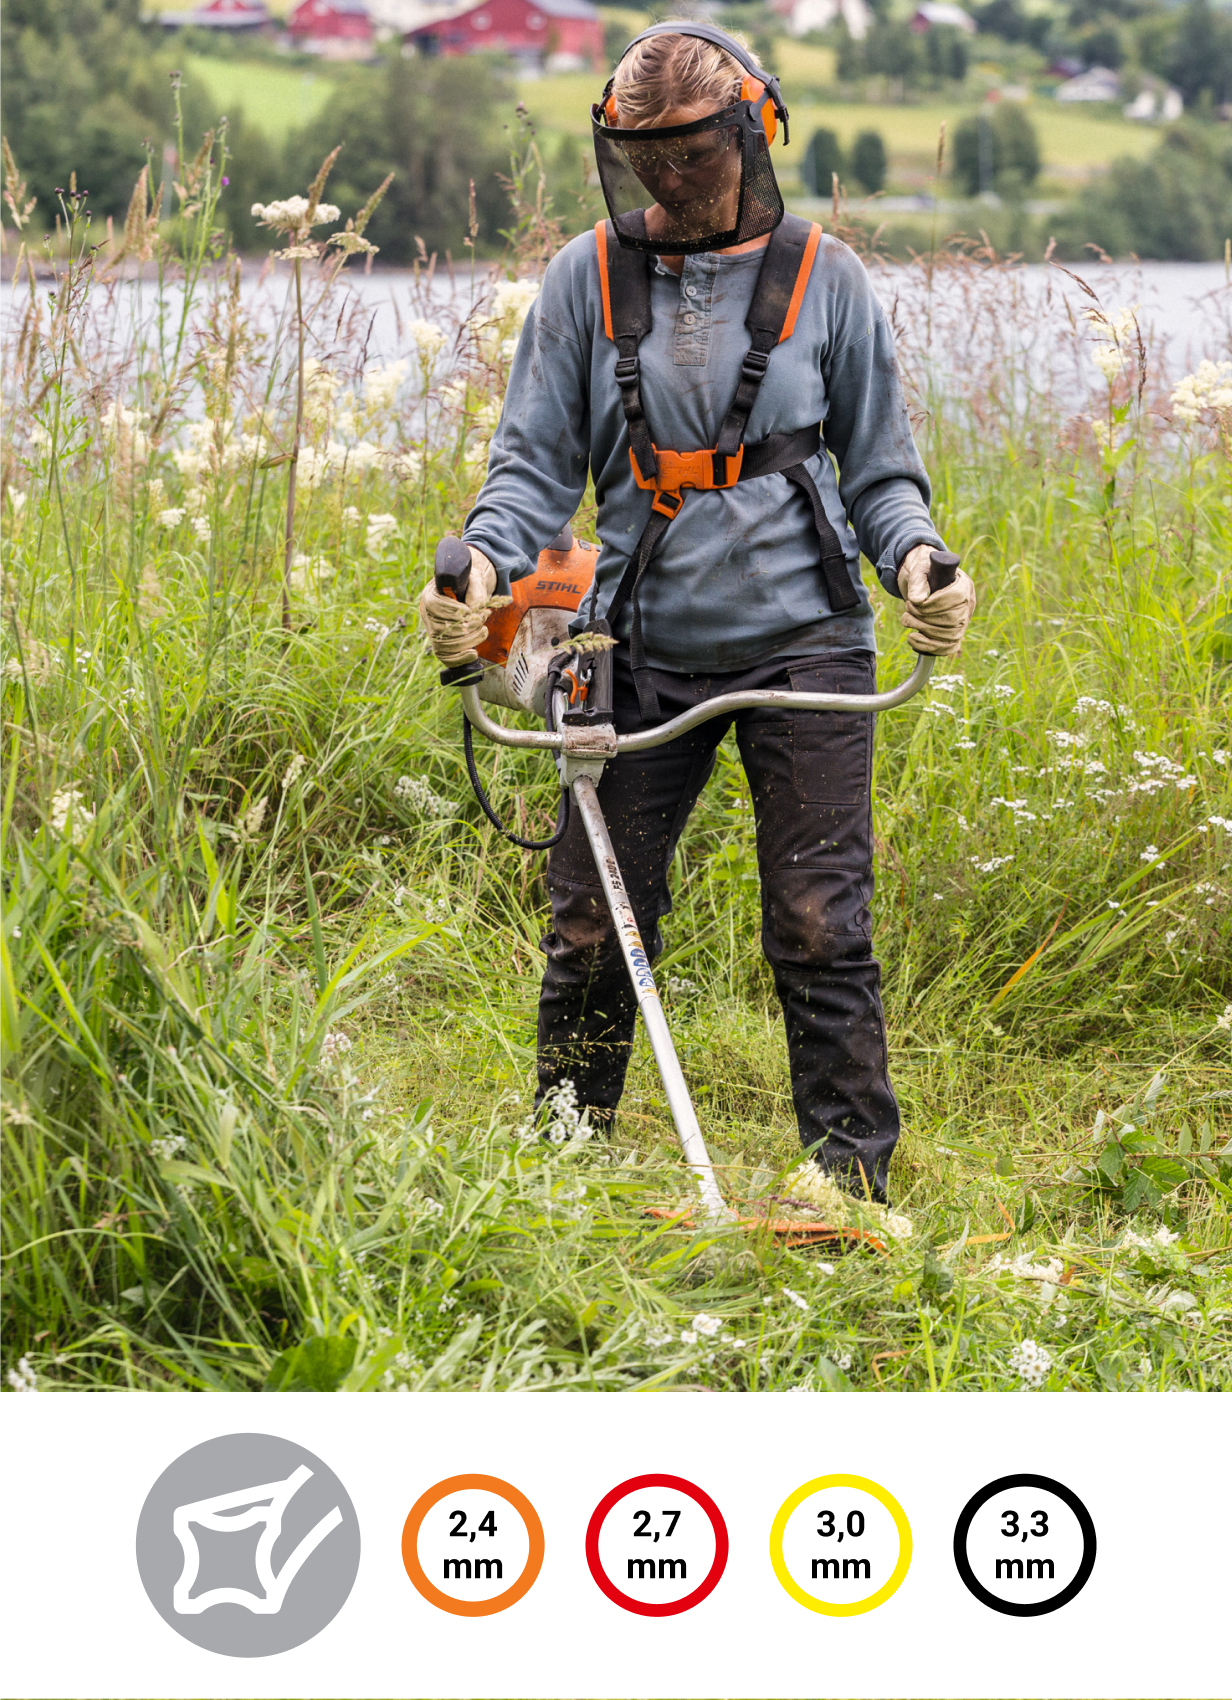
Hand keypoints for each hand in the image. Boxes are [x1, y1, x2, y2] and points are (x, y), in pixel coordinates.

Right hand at [418, 545, 496, 664]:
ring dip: (467, 641)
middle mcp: (426, 614)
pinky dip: (460, 658)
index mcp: (430, 594)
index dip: (453, 611)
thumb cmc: (470, 584)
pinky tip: (473, 654)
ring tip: (483, 632)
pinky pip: (445, 657)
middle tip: (482, 622)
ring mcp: (432, 630)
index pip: (434, 606)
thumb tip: (475, 612)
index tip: (470, 610)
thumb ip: (475, 594)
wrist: (469, 592)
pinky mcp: (440, 643)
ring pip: (443, 644)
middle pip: (439, 629)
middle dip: (464, 628)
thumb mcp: (474, 581)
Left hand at [896, 544, 975, 655]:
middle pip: (954, 619)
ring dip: (924, 632)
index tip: (915, 602)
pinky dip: (930, 647)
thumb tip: (917, 600)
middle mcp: (968, 603)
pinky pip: (948, 647)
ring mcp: (964, 620)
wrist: (924, 584)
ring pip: (951, 635)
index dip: (934, 604)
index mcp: (964, 584)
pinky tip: (913, 640)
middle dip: (926, 619)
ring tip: (906, 620)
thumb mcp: (918, 571)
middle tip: (907, 611)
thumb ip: (917, 582)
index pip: (957, 598)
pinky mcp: (955, 634)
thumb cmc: (923, 575)